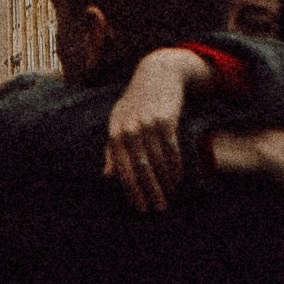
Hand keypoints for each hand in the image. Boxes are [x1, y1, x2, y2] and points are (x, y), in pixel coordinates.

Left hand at [103, 48, 212, 213]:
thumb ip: (112, 149)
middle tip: (158, 208)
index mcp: (115, 132)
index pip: (122, 169)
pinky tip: (176, 179)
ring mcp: (148, 125)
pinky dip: (175, 168)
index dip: (131, 191)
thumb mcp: (118, 121)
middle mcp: (130, 129)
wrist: (156, 75)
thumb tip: (106, 176)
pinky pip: (172, 152)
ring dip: (165, 183)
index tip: (140, 207)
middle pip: (141, 169)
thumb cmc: (135, 103)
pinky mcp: (166, 121)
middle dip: (151, 192)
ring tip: (169, 196)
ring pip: (158, 163)